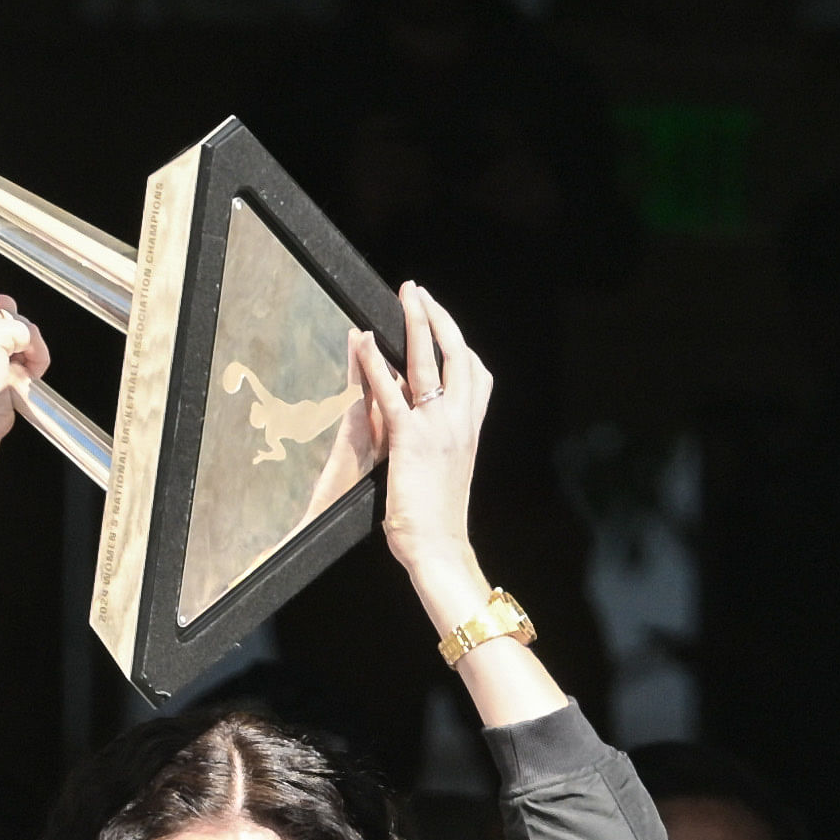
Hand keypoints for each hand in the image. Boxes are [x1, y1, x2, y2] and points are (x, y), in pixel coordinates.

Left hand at [352, 283, 499, 594]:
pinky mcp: (409, 439)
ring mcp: (437, 427)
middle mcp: (460, 421)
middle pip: (457, 352)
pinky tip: (364, 341)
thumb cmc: (440, 519)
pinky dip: (375, 363)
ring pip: (428, 361)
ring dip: (415, 322)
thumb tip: (436, 428)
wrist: (438, 547)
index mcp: (470, 429)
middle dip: (437, 316)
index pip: (475, 372)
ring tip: (404, 295)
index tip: (443, 322)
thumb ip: (446, 442)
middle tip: (418, 292)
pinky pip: (390, 391)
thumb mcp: (451, 471)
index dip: (460, 342)